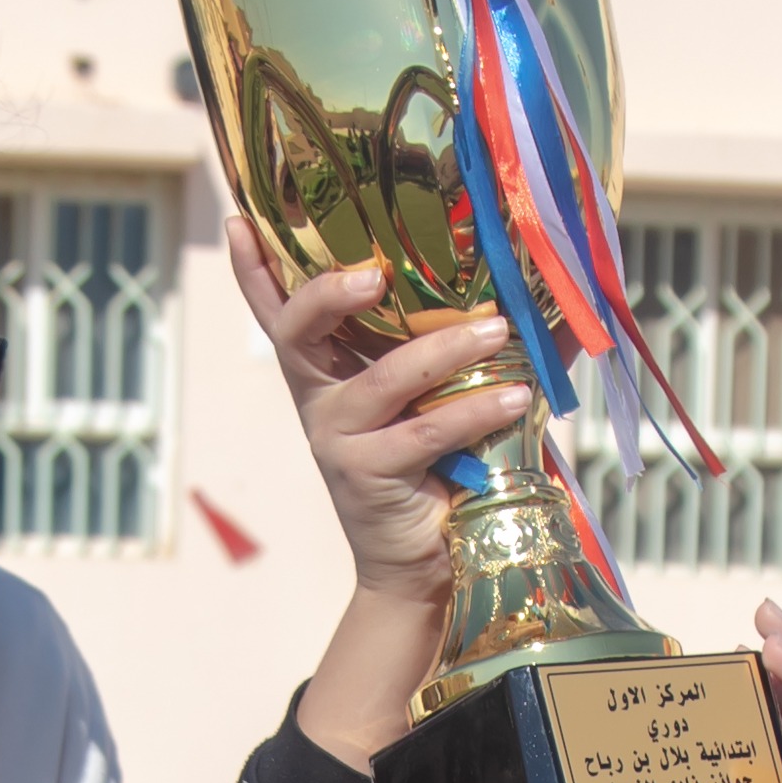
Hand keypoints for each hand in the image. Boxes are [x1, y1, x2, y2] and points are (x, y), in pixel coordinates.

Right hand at [241, 244, 542, 762]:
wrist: (425, 563)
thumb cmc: (442, 464)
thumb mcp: (444, 393)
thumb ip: (474, 342)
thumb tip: (544, 287)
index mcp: (327, 368)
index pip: (278, 309)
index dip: (253, 267)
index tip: (237, 219)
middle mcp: (319, 397)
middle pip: (297, 330)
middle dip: (326, 291)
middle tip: (373, 270)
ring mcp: (337, 437)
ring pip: (381, 379)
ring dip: (442, 349)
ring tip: (496, 332)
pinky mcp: (367, 475)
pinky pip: (422, 434)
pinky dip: (472, 411)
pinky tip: (514, 397)